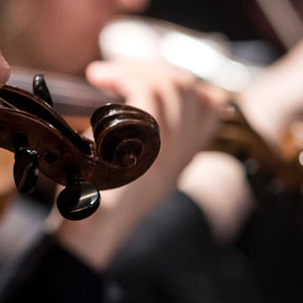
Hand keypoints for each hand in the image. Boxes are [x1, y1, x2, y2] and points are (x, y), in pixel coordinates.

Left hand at [52, 60, 229, 268]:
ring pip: (170, 85)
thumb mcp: (130, 171)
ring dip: (134, 68)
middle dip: (155, 69)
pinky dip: (122, 74)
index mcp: (182, 158)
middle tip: (120, 71)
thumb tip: (122, 107)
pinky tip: (100, 76)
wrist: (90, 235)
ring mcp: (169, 147)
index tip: (154, 76)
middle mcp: (182, 151)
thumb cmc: (96, 205)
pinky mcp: (147, 141)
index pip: (213, 106)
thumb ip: (139, 144)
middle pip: (189, 89)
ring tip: (104, 73)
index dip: (187, 81)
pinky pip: (146, 90)